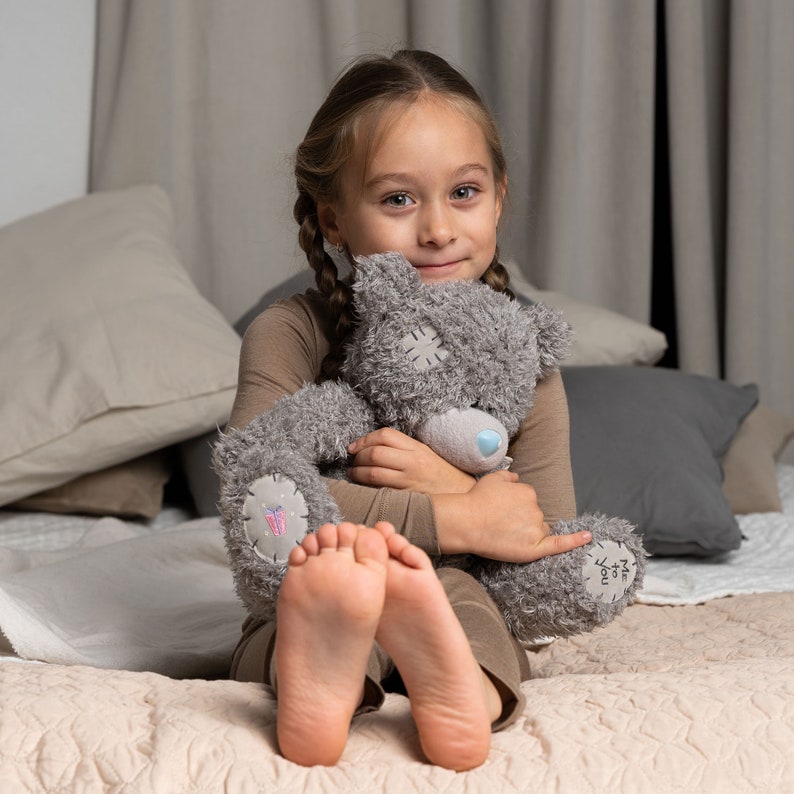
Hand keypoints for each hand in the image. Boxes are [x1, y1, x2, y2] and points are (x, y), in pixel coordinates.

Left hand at [347, 428, 474, 494]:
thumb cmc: (441, 475)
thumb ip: (403, 447)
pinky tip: (364, 489)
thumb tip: (373, 445)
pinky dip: (367, 488)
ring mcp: (409, 482)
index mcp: (417, 448)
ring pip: (373, 473)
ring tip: (354, 474)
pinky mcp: (406, 500)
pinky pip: (380, 491)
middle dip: (358, 456)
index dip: (364, 439)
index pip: (385, 435)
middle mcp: (413, 463)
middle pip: (375, 453)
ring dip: (357, 473)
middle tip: (353, 461)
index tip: (354, 447)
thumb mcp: (426, 454)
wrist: (461, 496)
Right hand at [432, 471, 591, 562]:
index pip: (528, 501)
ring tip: (503, 534)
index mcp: (528, 492)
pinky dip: (575, 541)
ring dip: (526, 534)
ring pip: (538, 531)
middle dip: (521, 520)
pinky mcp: (534, 548)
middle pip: (534, 517)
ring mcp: (536, 528)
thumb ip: (508, 476)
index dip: (514, 508)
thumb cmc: (476, 501)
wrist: (466, 522)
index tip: (501, 511)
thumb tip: (517, 477)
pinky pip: (559, 544)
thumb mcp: (492, 479)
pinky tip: (587, 537)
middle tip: (499, 524)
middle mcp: (536, 508)